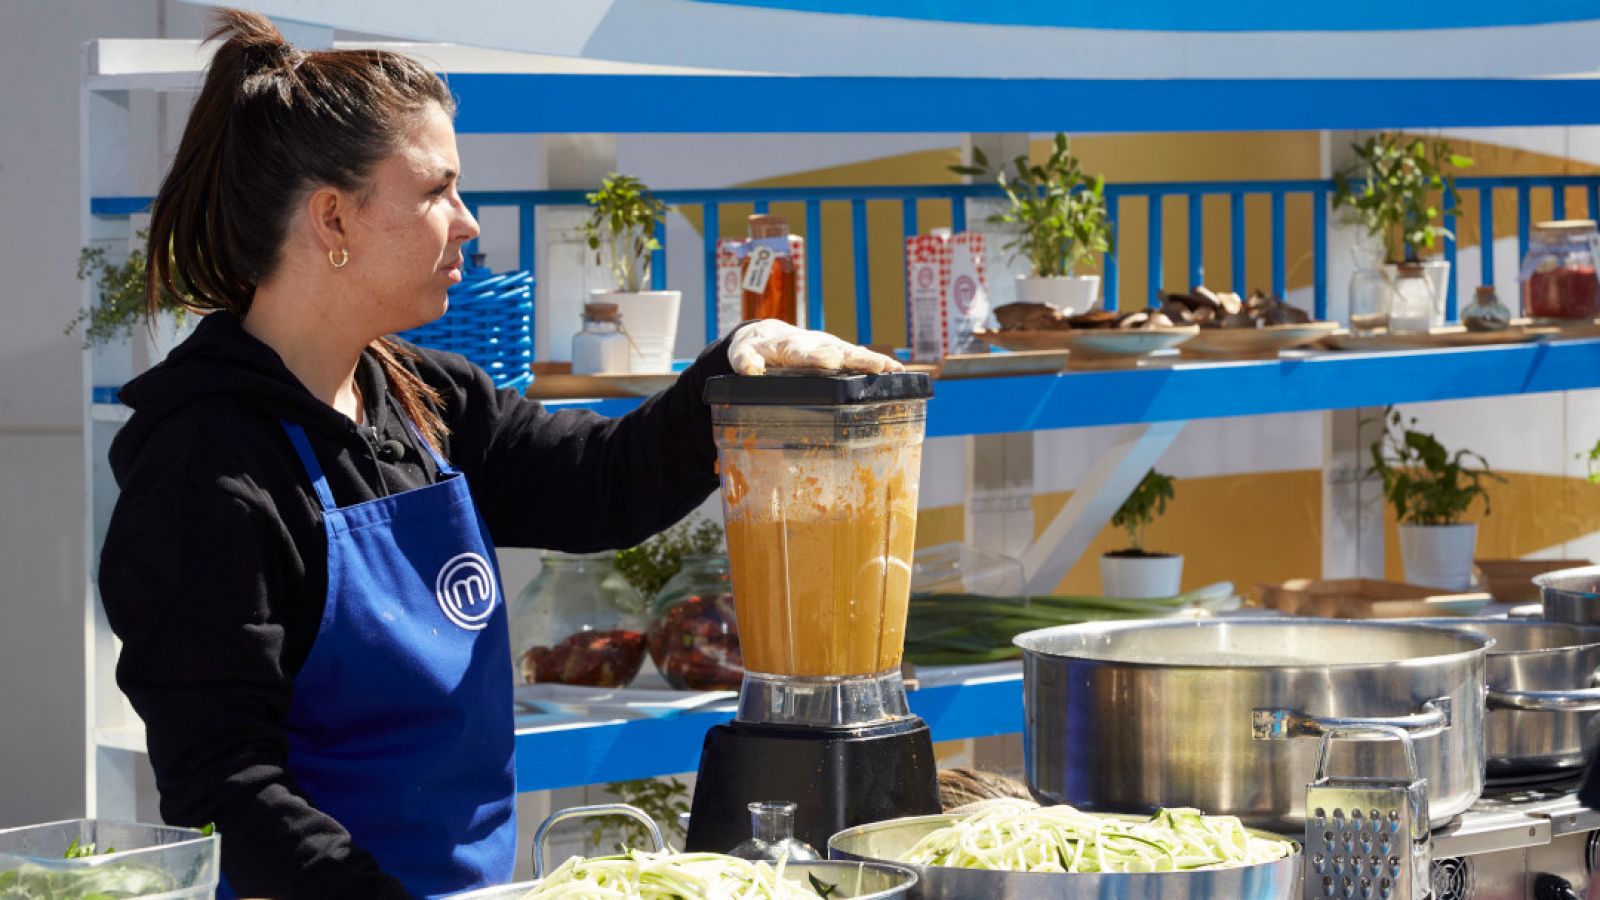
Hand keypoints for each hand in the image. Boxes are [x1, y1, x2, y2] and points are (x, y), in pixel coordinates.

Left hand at [727, 320, 903, 376]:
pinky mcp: (838, 351)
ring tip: (889, 368)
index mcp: (788, 346)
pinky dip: (877, 363)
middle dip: (851, 358)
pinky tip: (896, 370)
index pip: (802, 352)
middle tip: (873, 364)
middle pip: (834, 350)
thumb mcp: (742, 355)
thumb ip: (746, 361)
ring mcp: (827, 346)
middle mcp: (812, 343)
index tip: (828, 361)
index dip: (815, 357)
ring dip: (869, 360)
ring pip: (850, 352)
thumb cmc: (754, 350)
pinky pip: (858, 356)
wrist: (765, 335)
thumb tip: (751, 370)